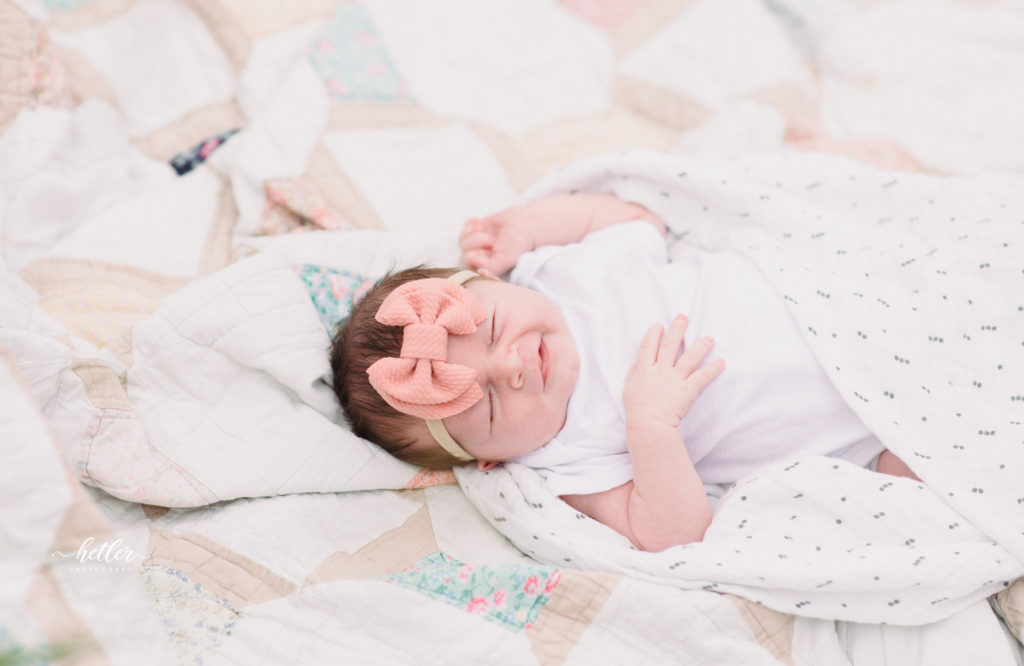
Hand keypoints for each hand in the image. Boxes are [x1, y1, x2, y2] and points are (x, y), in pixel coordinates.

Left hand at [459, 207, 534, 274]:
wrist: (524, 224)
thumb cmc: (516, 244)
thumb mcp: (504, 260)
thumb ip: (488, 267)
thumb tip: (472, 260)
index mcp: (484, 266)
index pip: (467, 263)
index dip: (475, 255)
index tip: (490, 250)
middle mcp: (478, 255)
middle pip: (464, 250)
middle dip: (477, 241)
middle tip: (493, 239)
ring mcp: (476, 241)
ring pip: (462, 238)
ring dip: (475, 232)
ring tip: (489, 231)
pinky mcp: (476, 228)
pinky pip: (465, 225)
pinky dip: (474, 223)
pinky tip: (483, 224)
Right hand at [623, 315, 724, 429]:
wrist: (648, 424)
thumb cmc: (636, 409)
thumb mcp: (629, 388)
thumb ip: (634, 373)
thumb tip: (638, 362)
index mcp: (644, 369)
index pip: (648, 346)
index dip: (654, 334)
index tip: (659, 326)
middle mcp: (660, 370)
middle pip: (670, 346)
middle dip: (677, 329)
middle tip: (683, 317)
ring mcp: (675, 379)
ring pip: (690, 358)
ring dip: (701, 346)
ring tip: (710, 338)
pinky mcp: (688, 389)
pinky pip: (702, 377)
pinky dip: (713, 369)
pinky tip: (722, 362)